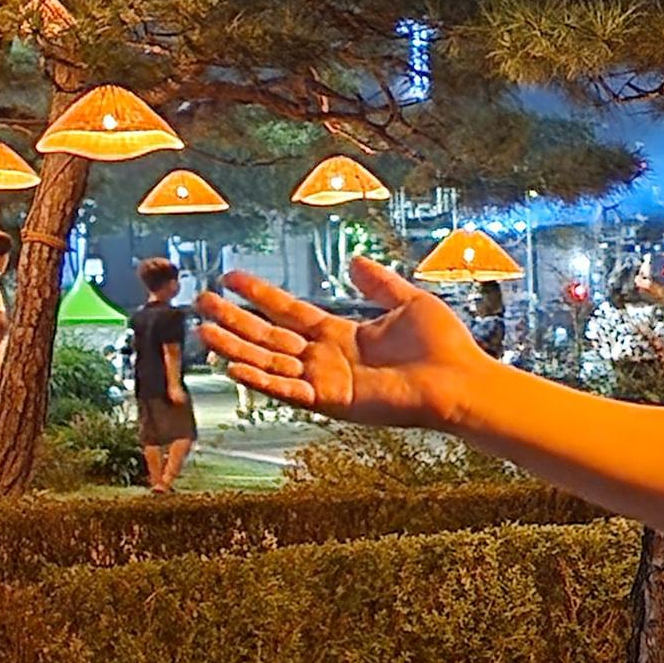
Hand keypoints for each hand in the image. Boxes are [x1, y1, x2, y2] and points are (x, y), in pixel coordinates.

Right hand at [200, 258, 483, 422]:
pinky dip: (262, 380)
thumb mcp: (408, 302)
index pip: (289, 312)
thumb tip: (356, 260)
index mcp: (341, 335)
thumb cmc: (444, 346)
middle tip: (201, 303)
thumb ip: (379, 284)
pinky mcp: (334, 402)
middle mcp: (327, 359)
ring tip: (204, 332)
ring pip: (271, 363)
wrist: (462, 380)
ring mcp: (327, 382)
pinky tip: (235, 367)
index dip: (260, 295)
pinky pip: (289, 391)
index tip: (231, 277)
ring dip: (237, 349)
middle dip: (236, 321)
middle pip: (270, 337)